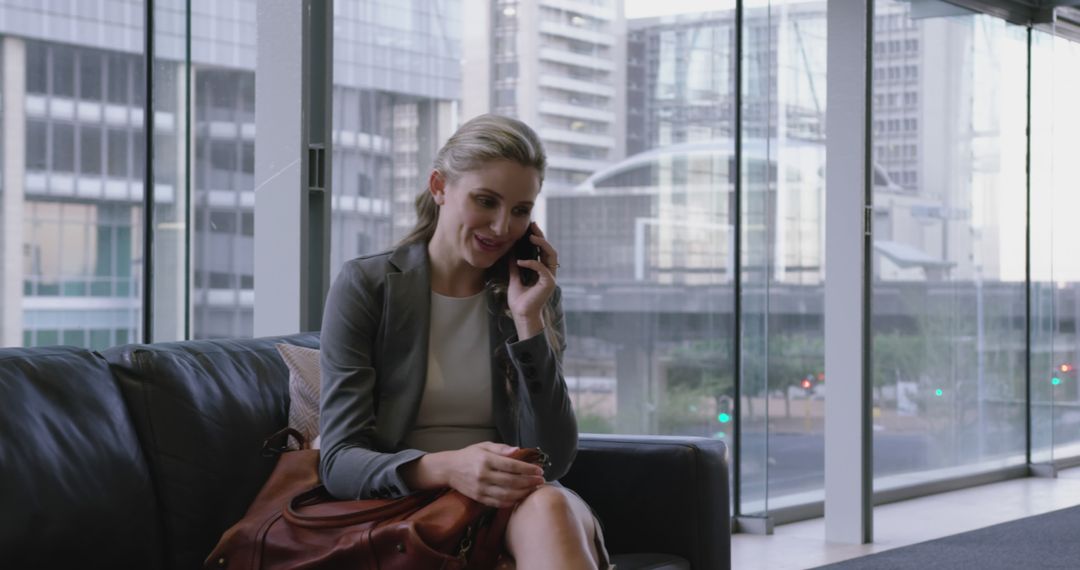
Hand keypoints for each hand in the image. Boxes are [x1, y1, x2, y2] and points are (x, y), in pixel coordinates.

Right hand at [437, 442, 544, 507]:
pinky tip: (520, 497)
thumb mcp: (483, 446)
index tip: (539, 470)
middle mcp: (483, 475)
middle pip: (512, 481)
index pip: (511, 465)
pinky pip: (498, 502)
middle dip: (529, 482)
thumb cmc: (469, 455)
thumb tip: (518, 450)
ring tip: (533, 489)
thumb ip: (501, 448)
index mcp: (486, 460)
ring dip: (523, 493)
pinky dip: (512, 501)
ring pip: (507, 494)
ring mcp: (481, 488)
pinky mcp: (479, 498)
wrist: (449, 469)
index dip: (527, 469)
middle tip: (541, 481)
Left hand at [508, 222, 558, 338]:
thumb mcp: (514, 278)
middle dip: (541, 236)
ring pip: (551, 255)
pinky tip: (520, 261)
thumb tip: (511, 253)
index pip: (542, 251)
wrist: (521, 314)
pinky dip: (531, 263)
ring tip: (531, 238)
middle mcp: (549, 272)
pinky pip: (542, 267)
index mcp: (542, 271)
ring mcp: (550, 277)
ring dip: (542, 244)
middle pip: (549, 249)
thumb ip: (515, 267)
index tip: (530, 228)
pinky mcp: (549, 283)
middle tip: (532, 226)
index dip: (538, 238)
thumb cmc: (519, 300)